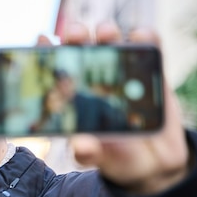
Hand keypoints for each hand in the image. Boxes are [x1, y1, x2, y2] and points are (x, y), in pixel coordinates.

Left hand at [62, 23, 190, 194]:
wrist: (155, 163)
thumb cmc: (118, 158)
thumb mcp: (102, 158)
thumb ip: (90, 152)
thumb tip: (81, 145)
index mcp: (77, 98)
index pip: (59, 71)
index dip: (48, 54)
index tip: (41, 40)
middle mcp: (96, 81)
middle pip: (83, 50)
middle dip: (77, 36)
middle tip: (76, 33)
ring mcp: (124, 75)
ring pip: (112, 44)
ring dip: (107, 33)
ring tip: (106, 32)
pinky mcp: (152, 74)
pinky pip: (149, 51)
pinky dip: (145, 38)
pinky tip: (141, 35)